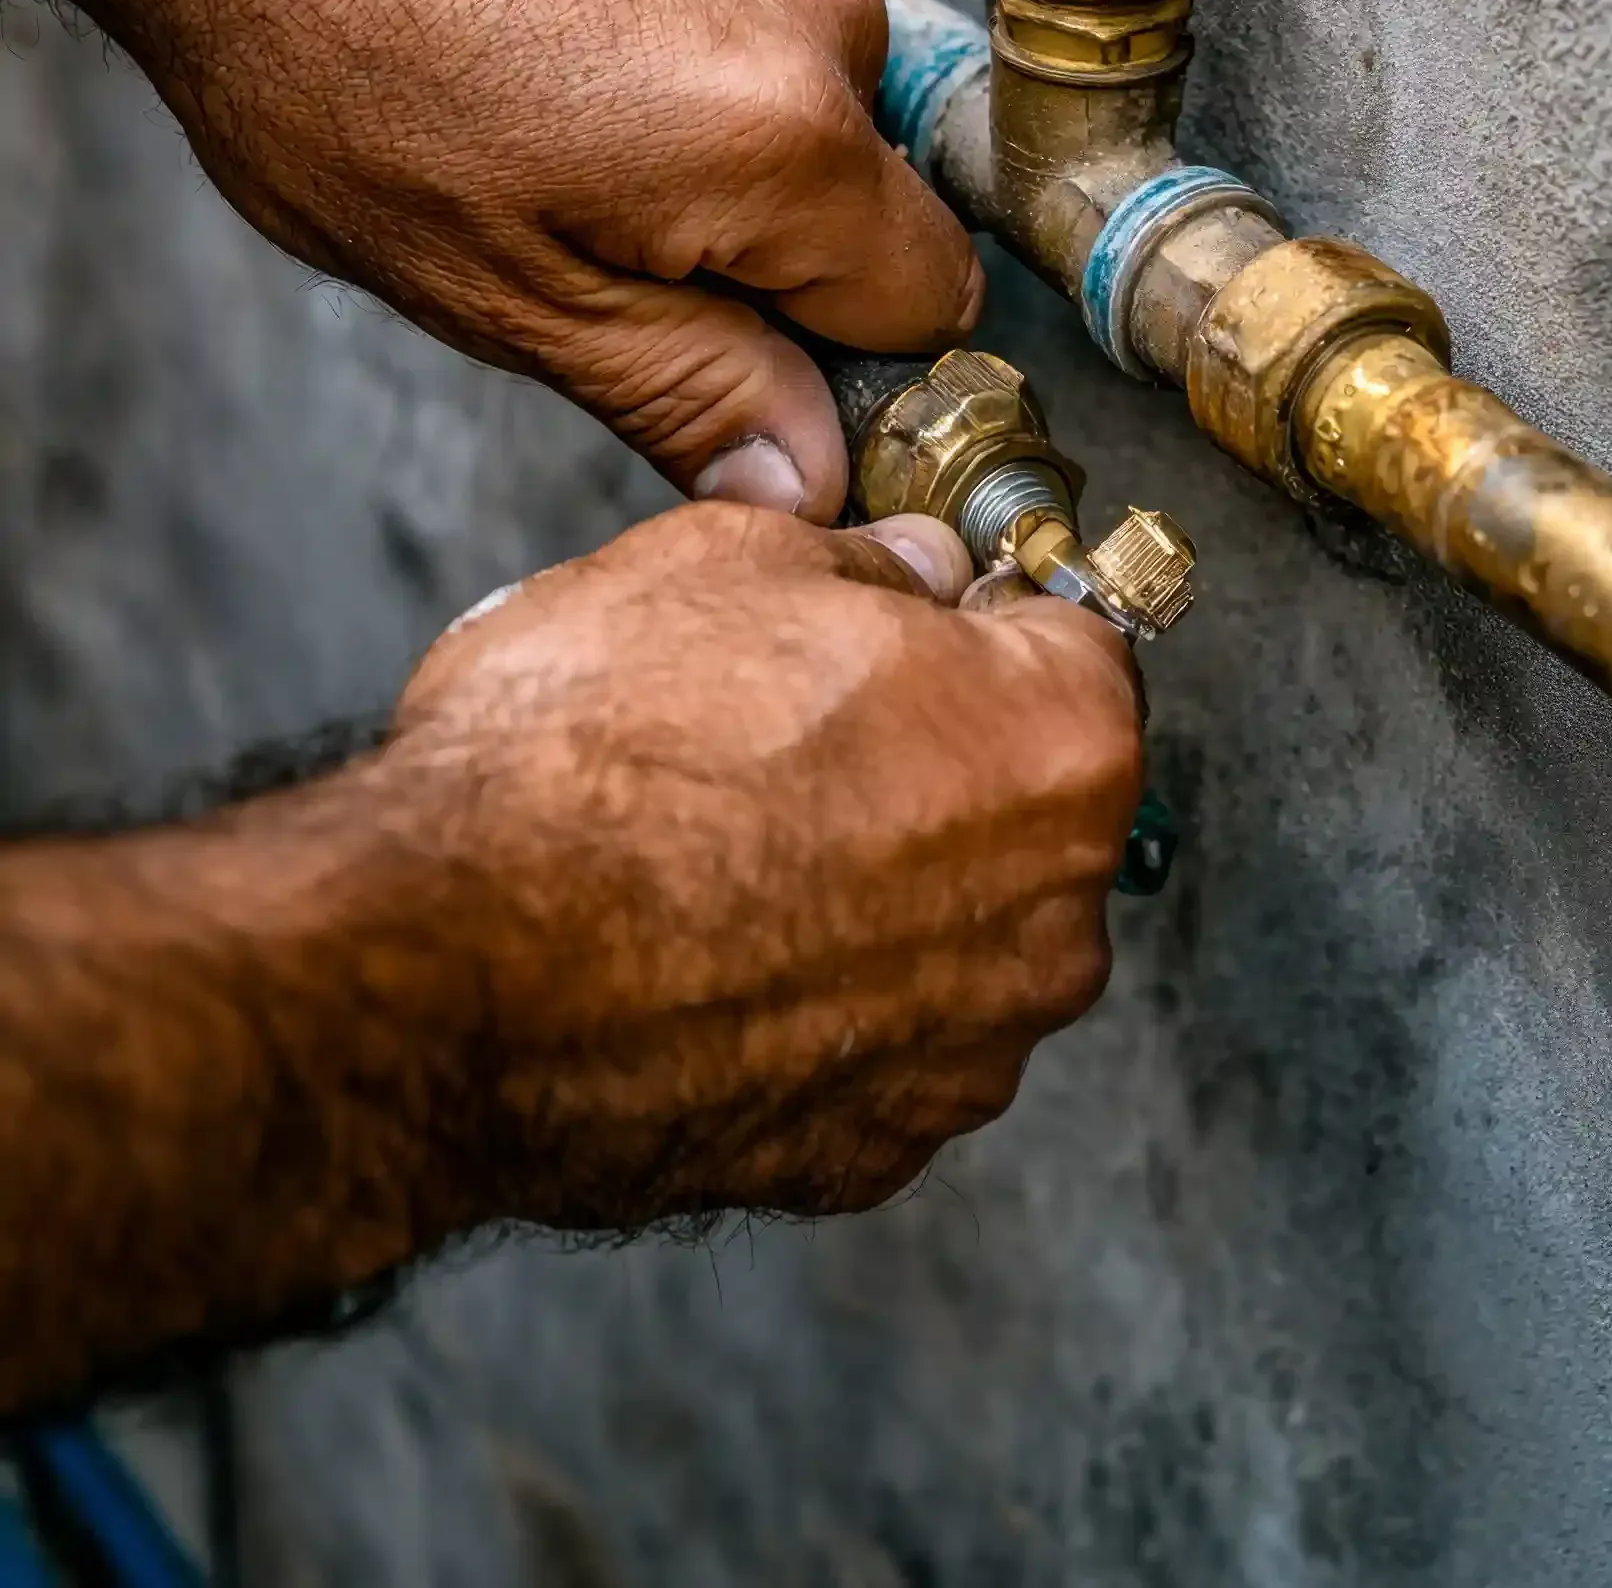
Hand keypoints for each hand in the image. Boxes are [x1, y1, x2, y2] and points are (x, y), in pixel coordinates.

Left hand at [0, 0, 979, 519]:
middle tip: (596, 226)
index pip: (929, 307)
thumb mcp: (508, 299)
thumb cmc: (337, 78)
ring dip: (732, 134)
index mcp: (785, 138)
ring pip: (822, 98)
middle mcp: (819, 7)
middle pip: (875, 198)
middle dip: (768, 242)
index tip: (729, 351)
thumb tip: (808, 482)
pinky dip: (700, 35)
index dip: (833, 357)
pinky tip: (571, 29)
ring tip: (566, 111)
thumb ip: (690, 396)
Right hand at [0, 498, 1141, 1411]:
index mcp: (1054, 746)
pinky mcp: (865, 1152)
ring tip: (722, 845)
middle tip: (789, 726)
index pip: (1072, 647)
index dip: (972, 621)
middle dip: (932, 759)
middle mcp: (1049, 919)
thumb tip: (903, 570)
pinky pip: (872, 1042)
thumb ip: (862, 559)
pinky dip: (812, 1000)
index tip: (912, 623)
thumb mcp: (725, 558)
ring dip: (874, 888)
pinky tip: (706, 952)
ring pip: (950, 932)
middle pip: (1021, 803)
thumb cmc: (583, 764)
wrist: (440, 970)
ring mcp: (962, 1055)